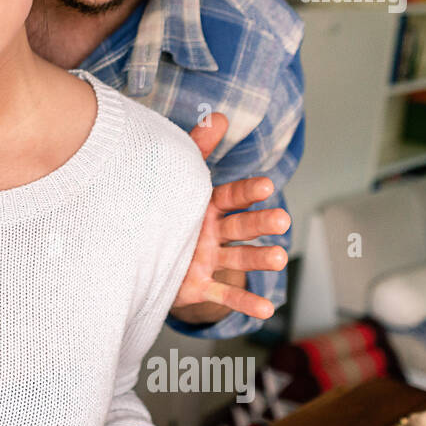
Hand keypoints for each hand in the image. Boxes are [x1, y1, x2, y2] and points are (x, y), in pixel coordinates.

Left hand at [170, 113, 290, 322]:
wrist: (142, 254)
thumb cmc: (166, 213)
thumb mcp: (178, 180)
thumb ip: (198, 149)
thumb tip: (218, 116)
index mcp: (208, 207)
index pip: (232, 197)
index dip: (248, 192)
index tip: (266, 185)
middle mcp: (214, 234)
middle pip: (242, 227)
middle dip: (262, 224)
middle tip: (283, 220)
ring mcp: (210, 261)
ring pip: (239, 259)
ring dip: (261, 259)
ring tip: (281, 258)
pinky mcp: (201, 286)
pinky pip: (224, 295)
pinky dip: (244, 302)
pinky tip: (267, 310)